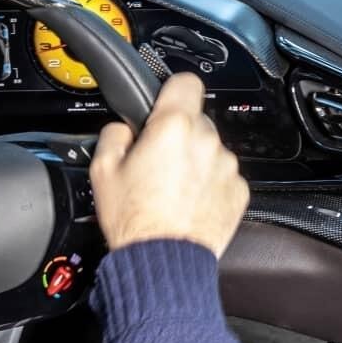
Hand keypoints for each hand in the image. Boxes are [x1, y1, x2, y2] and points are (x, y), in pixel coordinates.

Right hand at [90, 72, 248, 256]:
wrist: (162, 260)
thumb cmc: (135, 219)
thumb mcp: (102, 169)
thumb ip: (114, 134)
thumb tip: (122, 128)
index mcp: (174, 127)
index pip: (185, 82)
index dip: (172, 91)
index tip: (164, 103)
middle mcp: (207, 141)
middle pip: (195, 121)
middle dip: (178, 135)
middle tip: (156, 161)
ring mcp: (227, 167)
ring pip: (210, 150)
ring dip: (195, 162)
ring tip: (171, 188)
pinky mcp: (239, 191)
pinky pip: (223, 177)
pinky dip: (209, 185)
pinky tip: (188, 202)